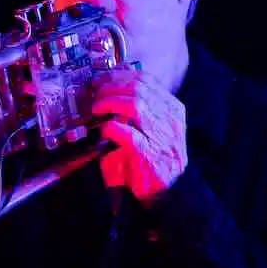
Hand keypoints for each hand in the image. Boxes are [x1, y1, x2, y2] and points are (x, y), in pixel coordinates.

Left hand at [91, 66, 187, 201]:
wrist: (171, 192)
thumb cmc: (156, 159)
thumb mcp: (153, 129)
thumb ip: (140, 109)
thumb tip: (114, 88)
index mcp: (172, 109)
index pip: (146, 79)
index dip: (120, 75)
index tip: (102, 79)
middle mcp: (169, 118)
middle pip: (138, 88)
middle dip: (110, 86)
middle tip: (95, 92)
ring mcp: (161, 136)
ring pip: (134, 105)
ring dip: (109, 102)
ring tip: (96, 108)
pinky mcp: (149, 155)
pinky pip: (128, 134)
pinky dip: (111, 128)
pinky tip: (104, 129)